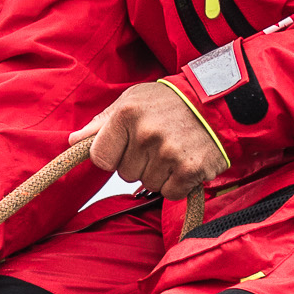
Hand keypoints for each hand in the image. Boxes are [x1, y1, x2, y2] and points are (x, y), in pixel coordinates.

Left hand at [76, 81, 226, 198]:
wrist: (218, 102)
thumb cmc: (170, 102)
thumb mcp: (133, 100)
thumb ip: (103, 123)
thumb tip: (74, 141)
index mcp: (127, 114)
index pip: (100, 158)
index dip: (112, 156)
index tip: (127, 147)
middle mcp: (146, 133)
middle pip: (125, 174)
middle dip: (139, 163)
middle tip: (158, 143)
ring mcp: (169, 152)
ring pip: (147, 184)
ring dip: (159, 173)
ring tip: (174, 150)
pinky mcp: (190, 169)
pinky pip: (170, 193)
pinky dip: (177, 184)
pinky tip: (185, 163)